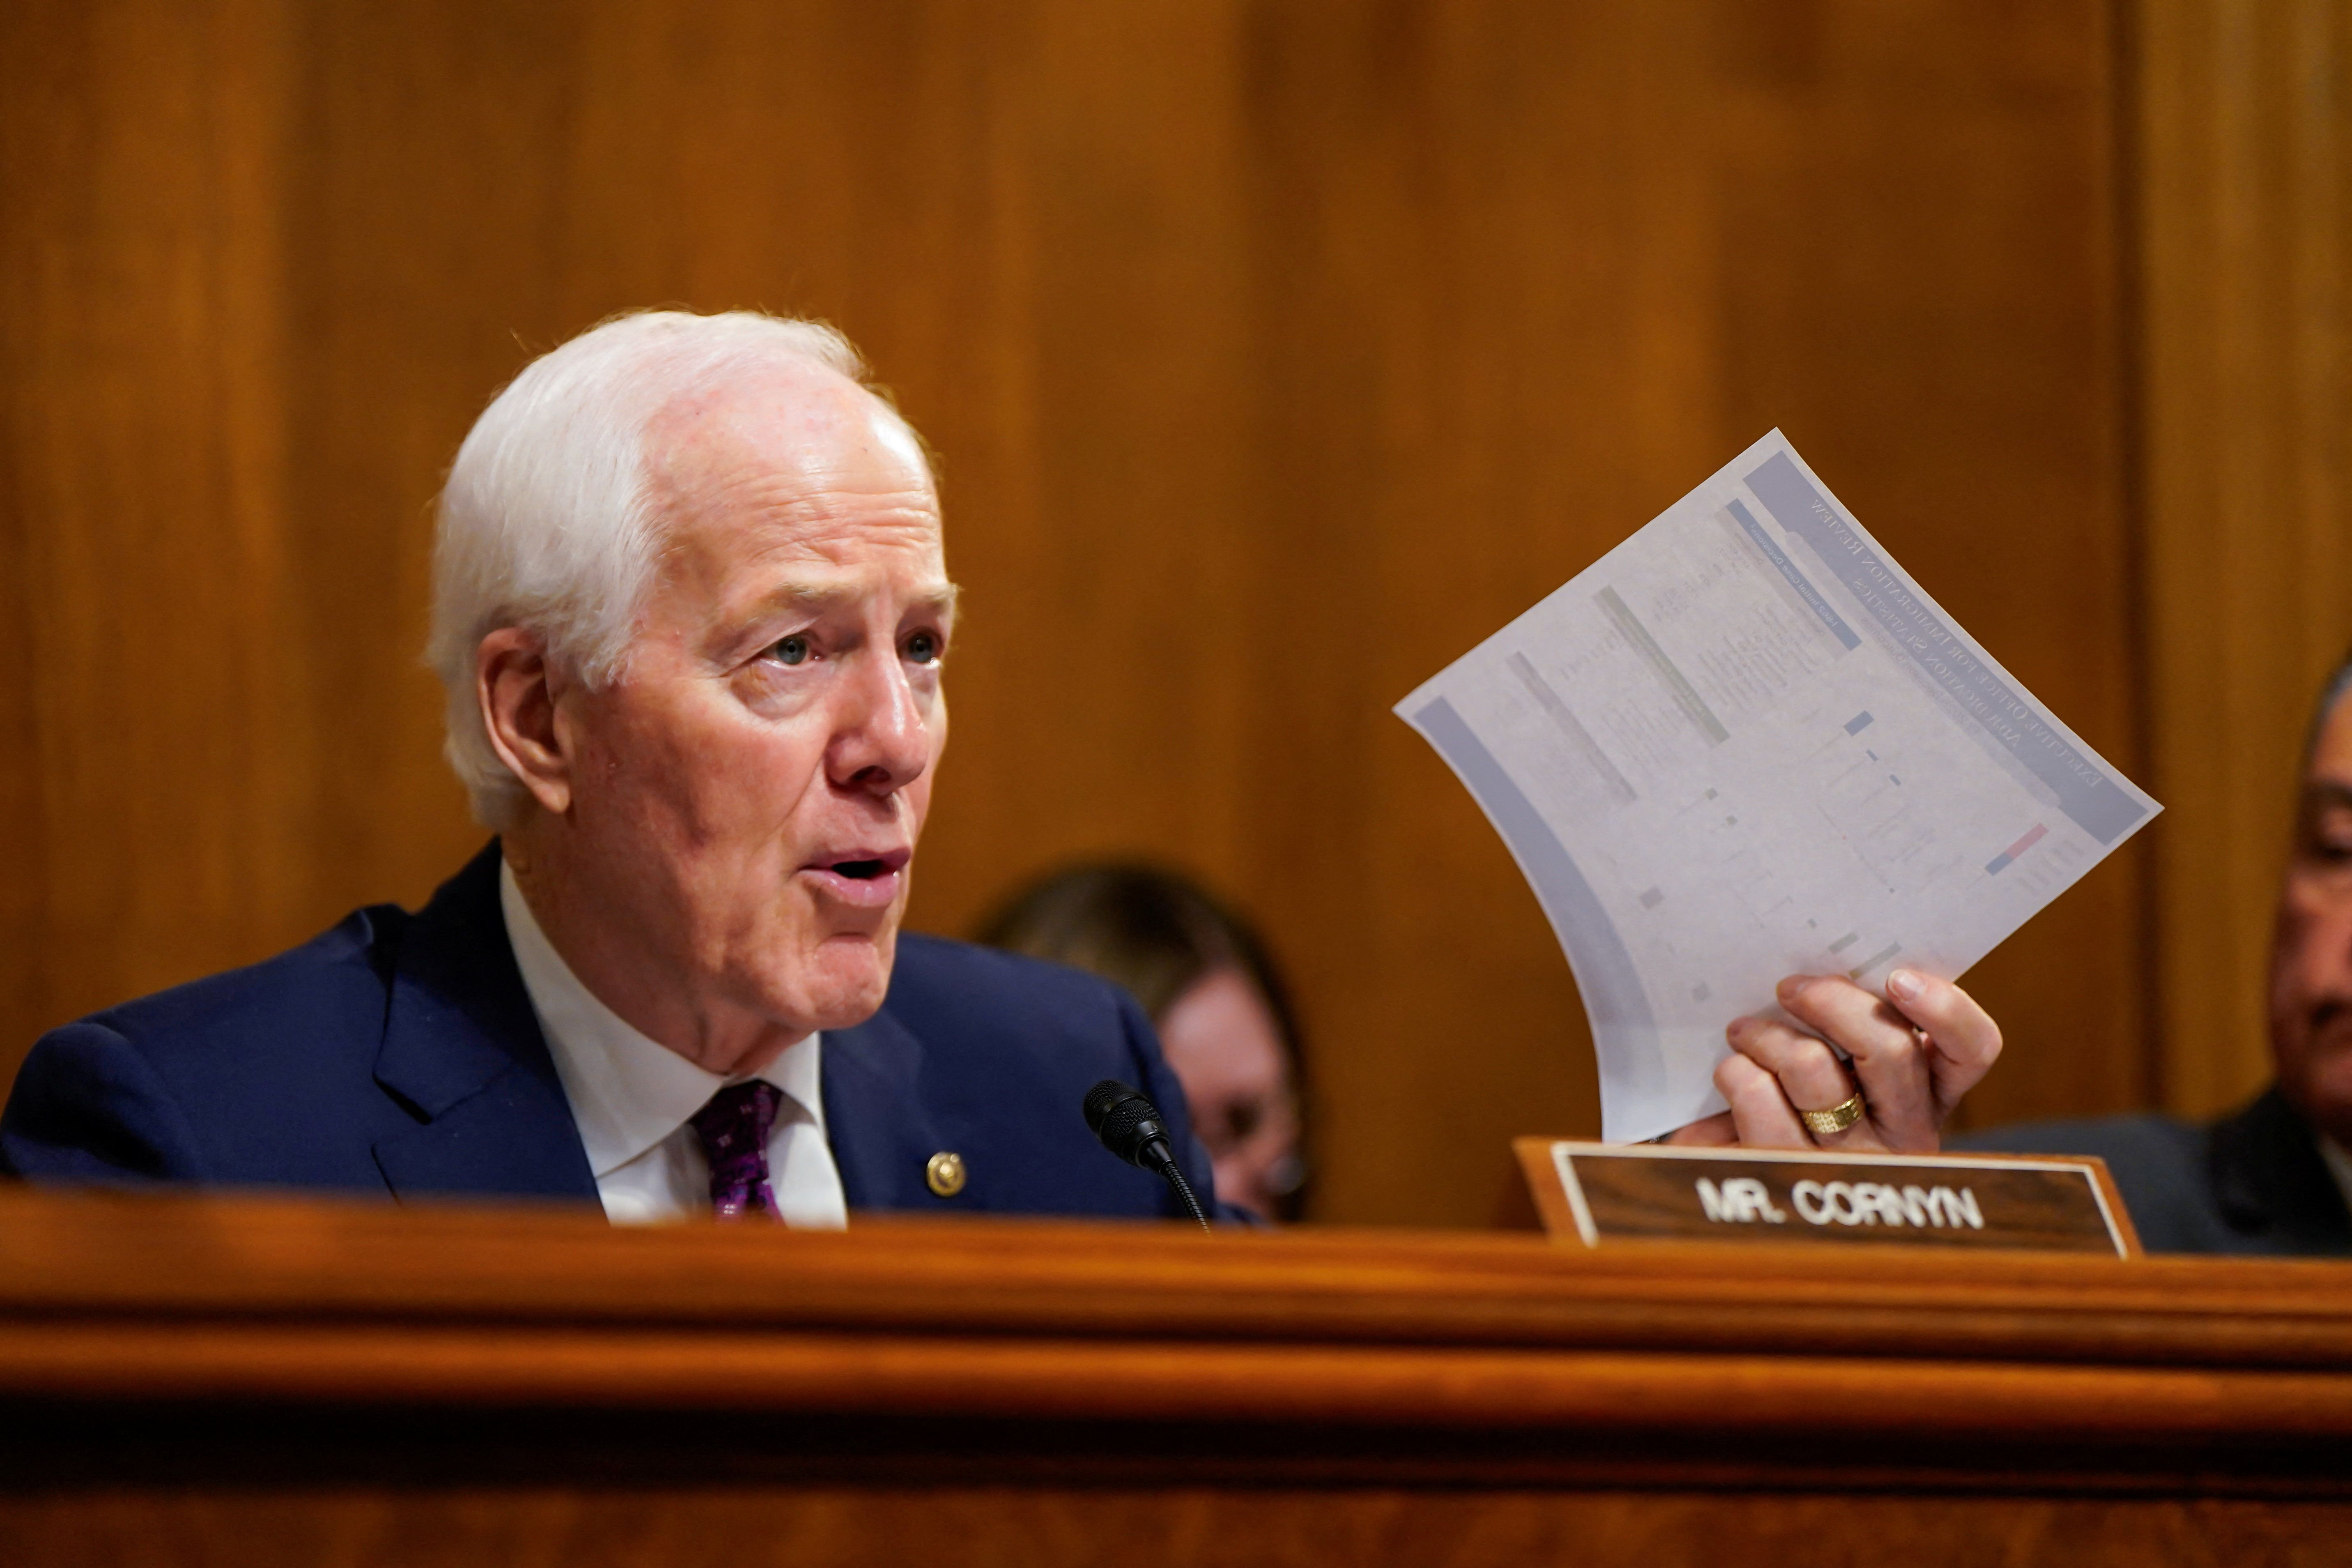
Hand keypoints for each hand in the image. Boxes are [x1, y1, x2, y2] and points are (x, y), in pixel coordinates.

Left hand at [1662, 969, 2001, 1151]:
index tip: (1897, 978)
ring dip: (1769, 1036)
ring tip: (1744, 1031)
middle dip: (1831, 1002)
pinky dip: (1738, 1074)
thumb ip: (1852, 1028)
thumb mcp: (1842, 1072)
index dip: (1946, 1010)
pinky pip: (1761, 1103)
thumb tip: (1816, 975)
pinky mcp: (1791, 1176)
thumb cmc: (1799, 1107)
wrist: (1754, 1195)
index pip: (1972, 1050)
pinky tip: (1732, 1073)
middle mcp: (1905, 1135)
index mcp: (1930, 1095)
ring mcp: (1854, 1162)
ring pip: (1815, 1070)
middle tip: (1789, 988)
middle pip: (1889, 1050)